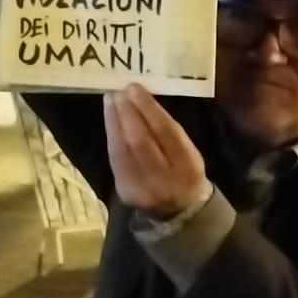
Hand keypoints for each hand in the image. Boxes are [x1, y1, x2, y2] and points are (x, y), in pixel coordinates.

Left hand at [103, 84, 211, 217]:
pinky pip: (115, 159)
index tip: (134, 88)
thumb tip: (141, 99)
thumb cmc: (184, 170)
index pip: (165, 133)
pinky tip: (109, 120)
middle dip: (127, 112)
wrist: (179, 209)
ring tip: (110, 99)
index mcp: (187, 166)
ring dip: (114, 120)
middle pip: (141, 141)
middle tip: (119, 91)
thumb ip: (168, 129)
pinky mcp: (124, 191)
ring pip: (123, 150)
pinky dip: (111, 136)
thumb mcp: (188, 151)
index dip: (147, 108)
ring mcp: (141, 188)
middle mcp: (164, 180)